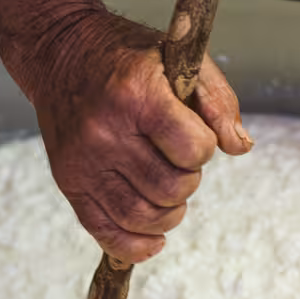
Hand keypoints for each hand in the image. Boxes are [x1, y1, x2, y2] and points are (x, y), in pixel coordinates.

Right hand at [19, 9, 251, 264]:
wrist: (59, 53)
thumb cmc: (126, 56)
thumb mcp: (179, 58)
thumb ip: (217, 101)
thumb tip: (240, 147)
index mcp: (136, 95)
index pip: (192, 150)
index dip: (203, 148)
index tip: (192, 135)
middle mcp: (105, 132)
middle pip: (170, 189)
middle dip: (187, 181)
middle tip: (177, 162)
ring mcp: (83, 162)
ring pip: (142, 218)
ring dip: (168, 214)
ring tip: (167, 193)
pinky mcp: (69, 183)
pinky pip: (106, 233)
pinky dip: (135, 245)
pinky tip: (153, 237)